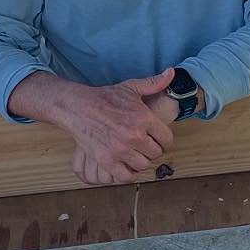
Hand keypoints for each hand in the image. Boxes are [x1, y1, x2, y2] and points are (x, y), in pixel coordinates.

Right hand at [60, 69, 176, 184]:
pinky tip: (126, 165)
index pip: (167, 139)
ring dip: (140, 161)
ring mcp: (120, 149)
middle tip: (144, 146)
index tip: (157, 140)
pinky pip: (126, 176)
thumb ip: (153, 83)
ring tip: (135, 154)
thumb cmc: (105, 97)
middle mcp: (134, 135)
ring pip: (143, 165)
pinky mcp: (106, 160)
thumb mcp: (131, 88)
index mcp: (144, 118)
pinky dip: (128, 173)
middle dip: (152, 150)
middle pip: (156, 153)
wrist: (77, 107)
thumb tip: (172, 73)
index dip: (164, 141)